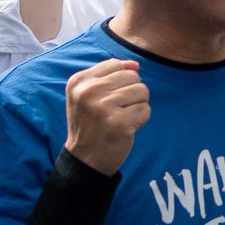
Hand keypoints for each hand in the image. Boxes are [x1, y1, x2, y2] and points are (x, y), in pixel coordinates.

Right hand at [63, 58, 149, 175]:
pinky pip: (145, 109)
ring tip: (122, 117)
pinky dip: (141, 119)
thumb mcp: (88, 95)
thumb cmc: (90, 124)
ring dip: (138, 105)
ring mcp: (103, 107)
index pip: (116, 64)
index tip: (109, 98)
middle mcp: (89, 91)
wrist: (84, 160)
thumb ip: (110, 75)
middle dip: (132, 92)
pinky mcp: (119, 123)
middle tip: (118, 110)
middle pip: (132, 76)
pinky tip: (127, 128)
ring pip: (142, 90)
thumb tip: (135, 64)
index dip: (120, 81)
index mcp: (79, 81)